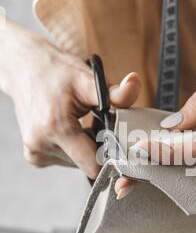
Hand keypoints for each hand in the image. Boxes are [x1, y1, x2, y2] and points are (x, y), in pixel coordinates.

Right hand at [0, 21, 140, 179]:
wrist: (23, 67)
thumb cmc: (55, 71)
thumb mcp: (87, 78)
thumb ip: (114, 92)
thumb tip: (135, 84)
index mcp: (56, 128)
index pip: (93, 165)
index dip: (110, 156)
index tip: (117, 141)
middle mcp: (41, 145)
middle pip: (86, 164)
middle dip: (97, 147)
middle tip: (97, 124)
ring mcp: (35, 152)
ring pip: (76, 163)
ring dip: (85, 147)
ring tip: (81, 123)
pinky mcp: (34, 155)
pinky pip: (65, 159)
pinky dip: (72, 148)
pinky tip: (70, 129)